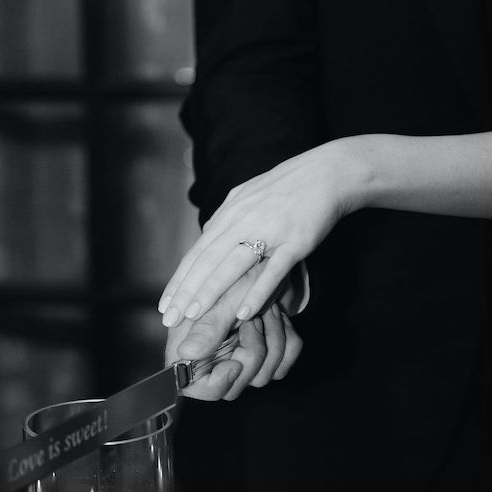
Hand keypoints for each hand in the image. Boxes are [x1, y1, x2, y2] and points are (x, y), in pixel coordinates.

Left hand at [158, 138, 363, 328]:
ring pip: (232, 265)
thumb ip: (227, 219)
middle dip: (185, 292)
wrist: (327, 172)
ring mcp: (268, 230)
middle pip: (207, 261)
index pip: (197, 253)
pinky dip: (257, 292)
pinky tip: (243, 313)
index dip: (179, 280)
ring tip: (193, 316)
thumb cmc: (288, 188)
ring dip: (210, 292)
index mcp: (230, 213)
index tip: (164, 304)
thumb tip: (207, 236)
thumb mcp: (248, 197)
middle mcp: (243, 221)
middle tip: (169, 319)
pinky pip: (273, 270)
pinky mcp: (295, 240)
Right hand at [164, 269, 302, 400]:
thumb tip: (185, 355)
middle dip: (253, 350)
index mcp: (195, 346)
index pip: (199, 389)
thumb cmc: (240, 271)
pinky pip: (285, 363)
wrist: (268, 257)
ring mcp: (242, 356)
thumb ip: (208, 328)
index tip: (234, 363)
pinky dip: (287, 338)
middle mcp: (217, 356)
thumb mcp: (224, 297)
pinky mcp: (268, 353)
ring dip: (273, 336)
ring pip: (265, 375)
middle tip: (254, 319)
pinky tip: (279, 315)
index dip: (218, 384)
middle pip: (237, 386)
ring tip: (268, 308)